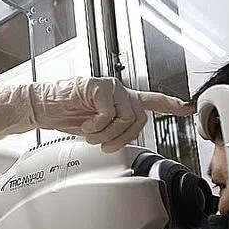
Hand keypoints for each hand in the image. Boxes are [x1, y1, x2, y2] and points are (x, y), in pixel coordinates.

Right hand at [0, 77, 191, 152]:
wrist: (40, 107)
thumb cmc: (64, 115)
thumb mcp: (95, 127)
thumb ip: (114, 128)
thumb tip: (126, 139)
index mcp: (120, 99)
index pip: (150, 100)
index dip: (170, 104)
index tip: (187, 108)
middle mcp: (118, 90)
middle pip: (139, 119)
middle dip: (122, 137)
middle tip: (102, 143)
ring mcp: (108, 86)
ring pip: (125, 117)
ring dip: (107, 133)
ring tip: (91, 133)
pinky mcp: (96, 86)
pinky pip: (108, 113)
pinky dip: (96, 125)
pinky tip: (85, 124)